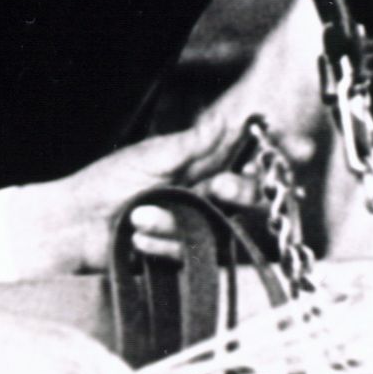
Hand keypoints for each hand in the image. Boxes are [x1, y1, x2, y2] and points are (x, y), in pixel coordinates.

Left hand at [0, 124, 263, 279]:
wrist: (73, 226)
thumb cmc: (105, 185)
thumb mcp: (150, 157)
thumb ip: (193, 144)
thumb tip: (228, 120)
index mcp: (195, 163)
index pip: (245, 155)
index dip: (274, 153)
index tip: (299, 150)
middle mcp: (201, 193)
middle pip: (247, 194)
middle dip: (241, 191)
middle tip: (223, 188)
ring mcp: (193, 224)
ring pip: (219, 225)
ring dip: (179, 222)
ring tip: (141, 216)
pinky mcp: (181, 253)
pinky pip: (193, 250)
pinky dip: (163, 241)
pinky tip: (137, 236)